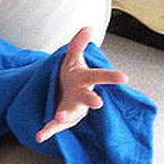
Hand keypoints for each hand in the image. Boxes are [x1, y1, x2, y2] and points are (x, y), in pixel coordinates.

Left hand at [35, 27, 127, 142]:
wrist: (66, 95)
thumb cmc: (72, 76)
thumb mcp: (73, 58)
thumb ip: (78, 44)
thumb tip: (87, 27)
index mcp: (85, 80)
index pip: (99, 76)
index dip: (111, 77)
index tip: (124, 77)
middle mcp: (81, 96)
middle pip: (88, 98)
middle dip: (92, 100)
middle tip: (98, 103)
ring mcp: (72, 109)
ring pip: (71, 113)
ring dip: (65, 115)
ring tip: (59, 117)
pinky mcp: (61, 119)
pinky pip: (54, 126)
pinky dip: (47, 131)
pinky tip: (39, 136)